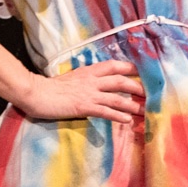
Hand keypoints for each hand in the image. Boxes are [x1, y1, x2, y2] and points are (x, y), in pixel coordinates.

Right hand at [15, 59, 142, 124]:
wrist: (36, 93)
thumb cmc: (50, 88)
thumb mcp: (71, 79)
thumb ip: (85, 81)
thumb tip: (95, 86)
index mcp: (88, 71)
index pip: (114, 65)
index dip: (131, 68)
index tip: (143, 72)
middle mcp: (92, 80)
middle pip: (121, 80)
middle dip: (138, 87)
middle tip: (152, 94)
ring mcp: (89, 93)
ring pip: (117, 97)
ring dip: (133, 105)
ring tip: (145, 111)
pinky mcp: (84, 107)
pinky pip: (106, 111)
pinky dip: (118, 116)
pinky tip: (128, 121)